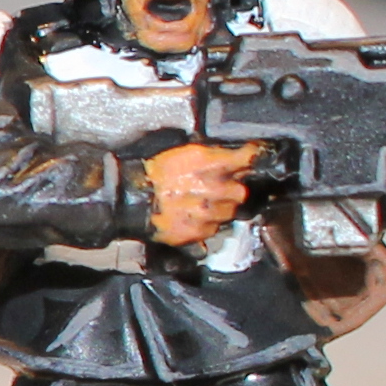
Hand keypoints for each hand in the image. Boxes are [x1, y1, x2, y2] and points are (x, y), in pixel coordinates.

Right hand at [140, 139, 259, 246]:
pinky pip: (213, 228)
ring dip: (219, 209)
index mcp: (209, 164)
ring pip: (229, 213)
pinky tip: (190, 215)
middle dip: (230, 190)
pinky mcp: (198, 232)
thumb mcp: (185, 153)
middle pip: (240, 192)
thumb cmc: (155, 174)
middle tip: (214, 188)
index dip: (252, 158)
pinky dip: (205, 223)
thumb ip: (215, 155)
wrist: (131, 200)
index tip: (253, 157)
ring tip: (198, 203)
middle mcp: (212, 189)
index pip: (246, 159)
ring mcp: (207, 213)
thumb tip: (241, 154)